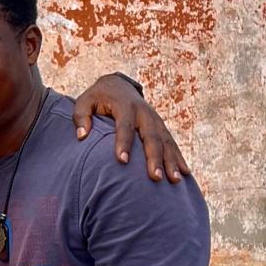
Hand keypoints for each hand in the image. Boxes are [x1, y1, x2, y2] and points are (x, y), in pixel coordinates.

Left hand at [72, 74, 189, 182]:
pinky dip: (178, 157)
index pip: (124, 126)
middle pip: (151, 136)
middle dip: (154, 157)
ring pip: (165, 141)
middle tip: (155, 177)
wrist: (117, 85)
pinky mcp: (160, 126)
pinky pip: (171, 142)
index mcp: (124, 105)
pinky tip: (185, 173)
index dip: (123, 143)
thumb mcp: (84, 102)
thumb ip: (81, 117)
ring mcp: (155, 119)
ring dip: (171, 160)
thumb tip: (81, 135)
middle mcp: (143, 112)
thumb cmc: (97, 98)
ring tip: (175, 180)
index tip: (122, 161)